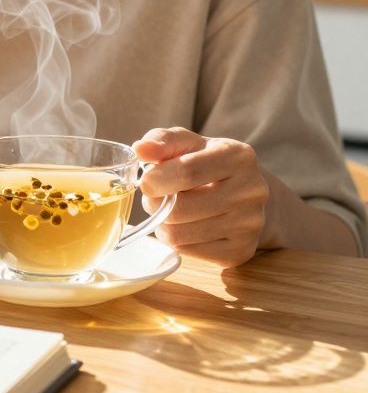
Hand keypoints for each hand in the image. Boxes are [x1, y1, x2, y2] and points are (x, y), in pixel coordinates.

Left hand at [133, 127, 269, 267]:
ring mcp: (250, 224)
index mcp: (238, 157)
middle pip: (179, 209)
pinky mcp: (241, 250)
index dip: (155, 180)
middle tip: (158, 197)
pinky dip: (177, 241)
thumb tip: (141, 149)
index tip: (146, 181)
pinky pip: (188, 252)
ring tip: (172, 210)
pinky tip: (187, 226)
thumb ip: (162, 140)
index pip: (186, 172)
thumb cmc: (206, 163)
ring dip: (163, 224)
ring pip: (178, 234)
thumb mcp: (188, 143)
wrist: (244, 194)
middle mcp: (252, 190)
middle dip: (156, 204)